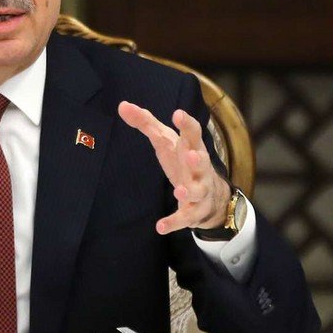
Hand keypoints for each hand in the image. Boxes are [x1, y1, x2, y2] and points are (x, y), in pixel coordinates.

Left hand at [117, 101, 230, 234]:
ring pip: (198, 191)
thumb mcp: (165, 140)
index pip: (193, 132)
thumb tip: (122, 105)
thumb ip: (145, 122)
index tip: (178, 113)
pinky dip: (173, 222)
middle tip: (191, 155)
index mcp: (191, 147)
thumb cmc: (182, 159)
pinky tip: (160, 227)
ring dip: (189, 191)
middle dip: (198, 159)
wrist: (210, 195)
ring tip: (179, 192)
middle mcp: (199, 168)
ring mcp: (199, 190)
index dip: (187, 123)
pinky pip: (185, 218)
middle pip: (203, 161)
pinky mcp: (194, 211)